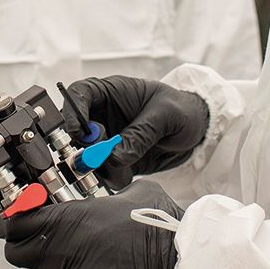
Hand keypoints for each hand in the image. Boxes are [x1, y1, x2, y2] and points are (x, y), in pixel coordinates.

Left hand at [0, 179, 182, 268]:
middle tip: (48, 250)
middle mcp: (55, 250)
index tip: (5, 225)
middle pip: (16, 255)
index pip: (11, 222)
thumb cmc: (157, 227)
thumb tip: (111, 195)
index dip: (6, 223)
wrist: (175, 267)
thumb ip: (109, 195)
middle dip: (28, 251)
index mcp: (62, 218)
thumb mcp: (132, 193)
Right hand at [65, 76, 209, 186]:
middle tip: (98, 154)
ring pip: (87, 153)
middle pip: (76, 128)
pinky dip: (112, 176)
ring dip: (98, 164)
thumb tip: (116, 155)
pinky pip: (104, 170)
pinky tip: (128, 174)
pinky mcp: (115, 159)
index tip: (76, 131)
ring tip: (122, 166)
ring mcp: (108, 138)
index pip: (79, 94)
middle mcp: (104, 115)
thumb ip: (141, 132)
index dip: (72, 111)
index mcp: (111, 92)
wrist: (197, 131)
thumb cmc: (182, 110)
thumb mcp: (167, 115)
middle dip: (83, 144)